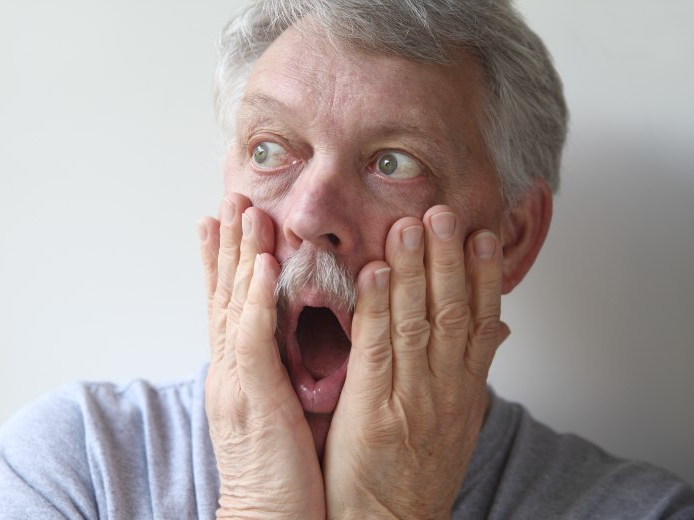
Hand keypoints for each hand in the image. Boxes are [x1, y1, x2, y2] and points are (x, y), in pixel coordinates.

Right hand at [199, 194, 324, 518]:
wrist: (268, 519)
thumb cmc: (283, 469)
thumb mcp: (282, 407)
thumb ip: (287, 367)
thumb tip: (304, 336)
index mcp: (241, 371)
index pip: (230, 304)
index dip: (225, 261)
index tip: (225, 222)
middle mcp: (232, 368)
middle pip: (225, 293)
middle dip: (226, 243)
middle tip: (230, 196)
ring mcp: (237, 381)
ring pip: (234, 305)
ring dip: (238, 255)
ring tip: (243, 210)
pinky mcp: (253, 400)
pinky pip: (252, 341)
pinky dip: (254, 300)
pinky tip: (259, 265)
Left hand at [324, 206, 506, 518]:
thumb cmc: (417, 472)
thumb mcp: (458, 421)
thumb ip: (471, 371)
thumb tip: (496, 328)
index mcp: (465, 390)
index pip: (481, 321)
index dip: (484, 276)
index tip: (481, 235)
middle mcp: (444, 389)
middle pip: (452, 312)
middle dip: (448, 259)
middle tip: (443, 212)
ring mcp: (410, 399)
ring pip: (418, 322)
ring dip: (415, 270)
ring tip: (411, 225)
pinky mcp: (372, 411)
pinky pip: (376, 349)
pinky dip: (377, 308)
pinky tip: (375, 273)